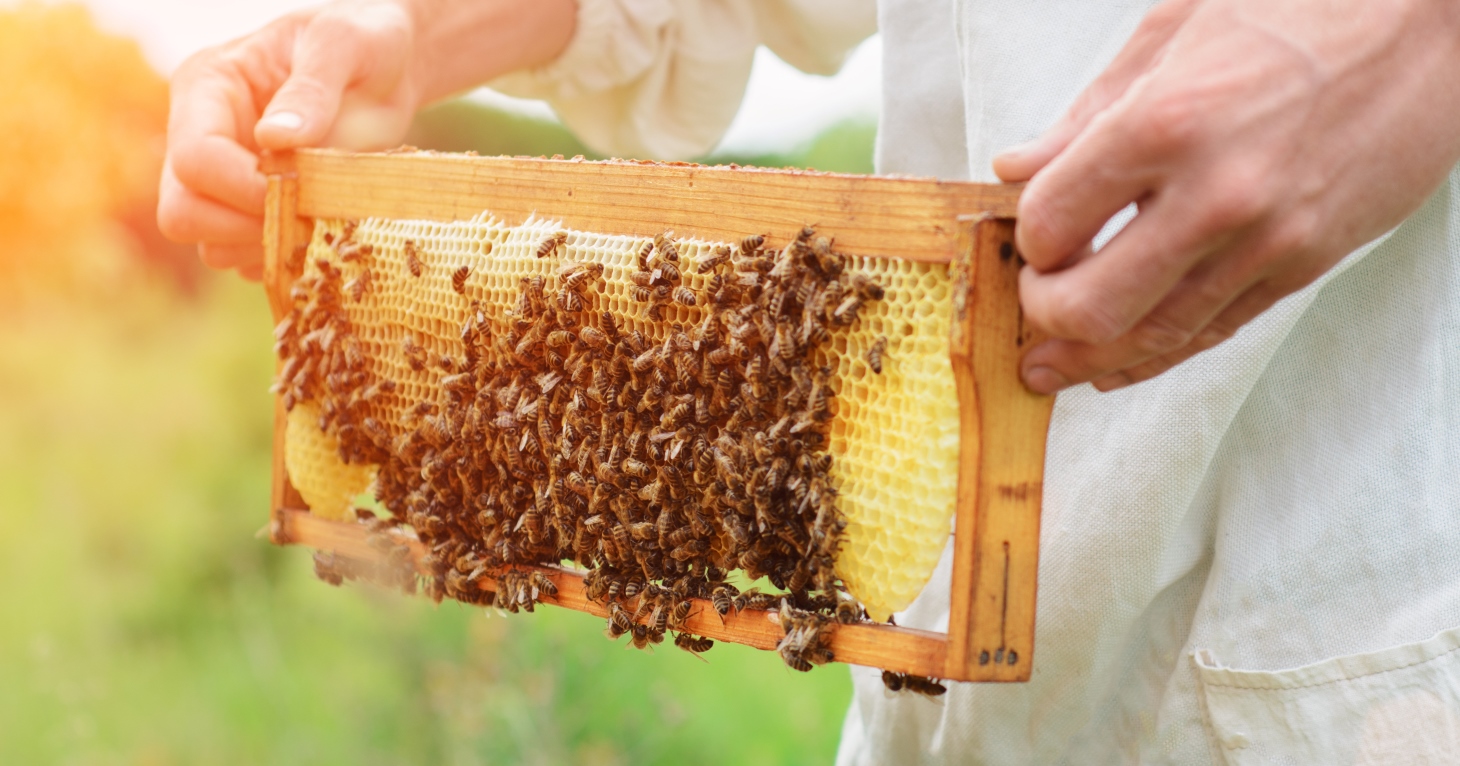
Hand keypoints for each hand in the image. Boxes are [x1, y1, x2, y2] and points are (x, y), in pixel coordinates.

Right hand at [156, 0, 575, 280]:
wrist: (389, 67)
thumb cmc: (363, 40)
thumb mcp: (343, 45)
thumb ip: (312, 89)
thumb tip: (275, 140)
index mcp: (207, 89)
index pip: (193, 160)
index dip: (243, 189)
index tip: (301, 190)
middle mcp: (201, 136)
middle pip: (183, 212)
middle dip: (243, 227)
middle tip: (306, 217)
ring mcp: (223, 179)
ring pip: (211, 246)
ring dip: (266, 248)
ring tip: (319, 221)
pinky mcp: (250, 210)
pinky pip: (246, 260)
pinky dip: (282, 261)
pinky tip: (320, 234)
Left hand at [994, 0, 1459, 393]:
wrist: (1430, 19)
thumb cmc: (1301, 7)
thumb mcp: (1172, 35)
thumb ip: (1085, 116)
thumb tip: (1015, 168)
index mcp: (1163, 124)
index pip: (1052, 225)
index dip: (1028, 240)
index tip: (1032, 233)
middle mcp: (1214, 194)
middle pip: (1091, 306)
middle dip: (1045, 314)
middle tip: (1036, 297)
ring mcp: (1266, 239)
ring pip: (1153, 336)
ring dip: (1090, 357)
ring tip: (1051, 365)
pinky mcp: (1305, 264)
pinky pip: (1214, 331)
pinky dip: (1157, 356)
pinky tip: (1118, 364)